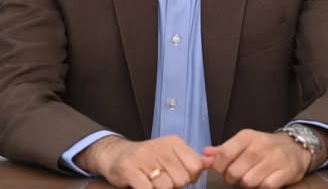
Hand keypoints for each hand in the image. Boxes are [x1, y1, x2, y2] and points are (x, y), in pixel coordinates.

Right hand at [76, 135, 211, 188]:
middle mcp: (160, 146)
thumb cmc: (148, 159)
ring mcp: (144, 157)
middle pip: (182, 179)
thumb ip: (191, 161)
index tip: (179, 177)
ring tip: (152, 183)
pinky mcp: (130, 169)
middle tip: (162, 181)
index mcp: (174, 142)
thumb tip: (211, 163)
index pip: (196, 166)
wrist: (116, 155)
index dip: (190, 178)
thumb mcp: (171, 154)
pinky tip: (143, 186)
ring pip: (166, 187)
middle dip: (174, 186)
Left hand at [203, 129, 313, 188]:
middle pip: (234, 172)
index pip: (223, 154)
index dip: (219, 167)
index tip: (223, 169)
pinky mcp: (286, 171)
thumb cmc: (264, 146)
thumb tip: (205, 154)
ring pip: (248, 182)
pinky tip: (264, 181)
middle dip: (233, 178)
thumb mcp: (244, 142)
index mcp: (247, 136)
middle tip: (239, 175)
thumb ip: (224, 150)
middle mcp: (260, 145)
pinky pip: (265, 187)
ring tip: (252, 177)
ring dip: (248, 184)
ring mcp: (274, 158)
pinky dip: (262, 187)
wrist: (295, 147)